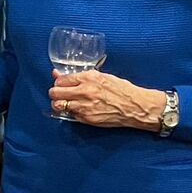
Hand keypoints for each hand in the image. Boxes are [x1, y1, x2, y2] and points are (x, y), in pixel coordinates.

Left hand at [49, 69, 166, 129]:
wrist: (136, 107)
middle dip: (55, 93)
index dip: (59, 82)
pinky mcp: (87, 118)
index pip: (61, 79)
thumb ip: (79, 76)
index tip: (62, 84)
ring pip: (58, 105)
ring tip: (65, 103)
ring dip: (58, 104)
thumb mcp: (102, 77)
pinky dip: (70, 113)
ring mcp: (85, 106)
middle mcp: (85, 91)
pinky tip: (77, 110)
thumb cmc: (122, 90)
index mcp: (89, 78)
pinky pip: (69, 115)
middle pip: (55, 92)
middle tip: (60, 94)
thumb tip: (57, 74)